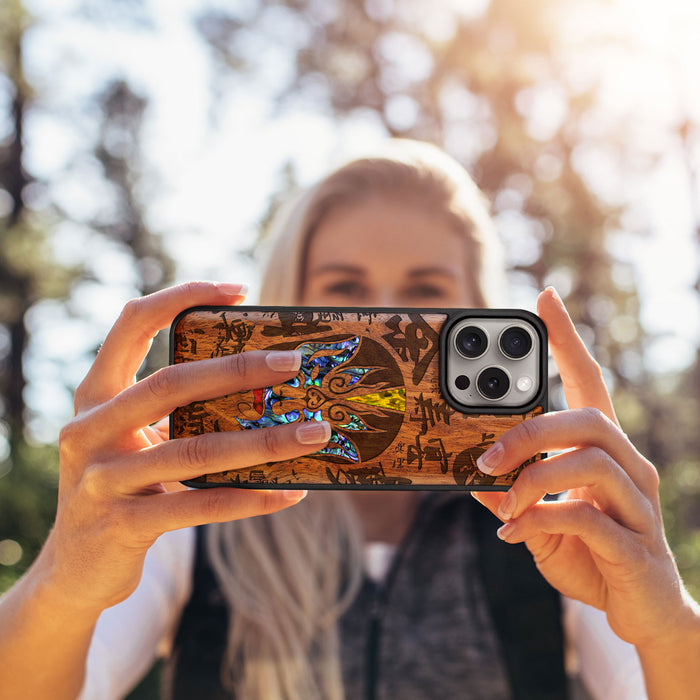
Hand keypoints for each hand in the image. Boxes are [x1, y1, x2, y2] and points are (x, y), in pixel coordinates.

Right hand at [42, 282, 330, 614]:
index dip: (181, 297)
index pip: (132, 324)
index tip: (239, 290)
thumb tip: (264, 388)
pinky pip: (201, 505)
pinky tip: (291, 492)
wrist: (74, 569)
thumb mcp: (134, 441)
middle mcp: (90, 430)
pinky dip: (251, 498)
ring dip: (265, 441)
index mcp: (96, 396)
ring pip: (196, 450)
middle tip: (295, 361)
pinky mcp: (122, 525)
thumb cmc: (122, 488)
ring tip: (316, 432)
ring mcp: (102, 479)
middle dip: (239, 369)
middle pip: (172, 383)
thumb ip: (175, 413)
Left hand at [473, 287, 695, 649]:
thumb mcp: (538, 520)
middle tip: (485, 456)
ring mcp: (638, 505)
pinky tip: (514, 533)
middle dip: (530, 431)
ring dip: (533, 478)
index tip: (545, 299)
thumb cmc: (590, 554)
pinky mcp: (636, 546)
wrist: (642, 613)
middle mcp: (629, 467)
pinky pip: (587, 518)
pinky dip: (541, 519)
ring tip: (501, 500)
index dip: (568, 340)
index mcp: (604, 451)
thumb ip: (512, 496)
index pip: (589, 382)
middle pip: (588, 419)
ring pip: (590, 462)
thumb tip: (472, 477)